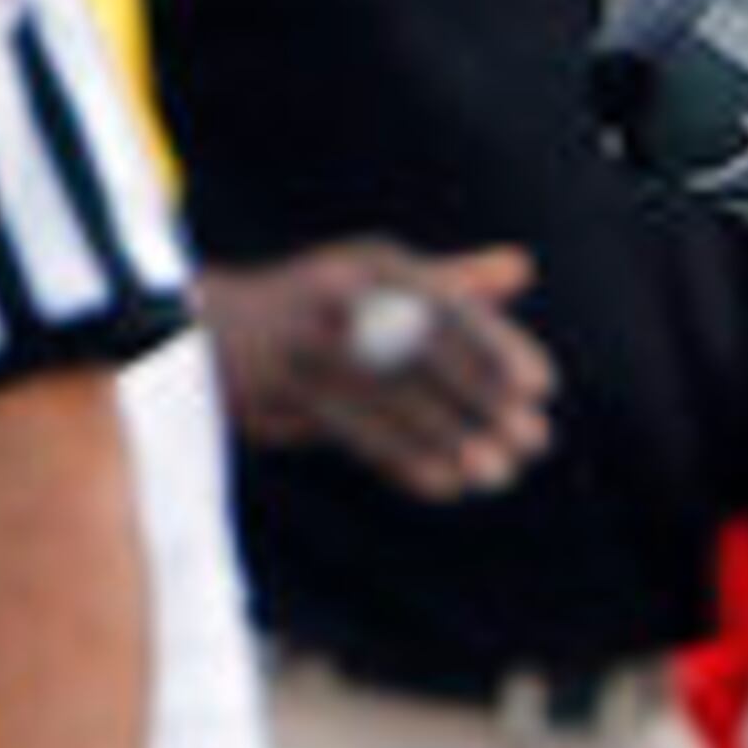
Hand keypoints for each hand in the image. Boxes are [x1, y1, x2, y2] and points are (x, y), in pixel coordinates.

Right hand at [198, 242, 552, 499]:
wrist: (205, 332)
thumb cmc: (314, 305)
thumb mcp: (379, 279)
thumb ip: (451, 282)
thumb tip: (523, 265)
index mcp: (372, 263)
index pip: (446, 305)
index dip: (497, 345)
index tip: (542, 385)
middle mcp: (337, 294)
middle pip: (423, 351)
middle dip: (482, 400)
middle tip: (533, 440)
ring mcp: (302, 342)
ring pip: (390, 396)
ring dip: (449, 438)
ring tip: (497, 472)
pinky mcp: (275, 390)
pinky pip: (351, 429)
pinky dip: (402, 458)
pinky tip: (444, 484)